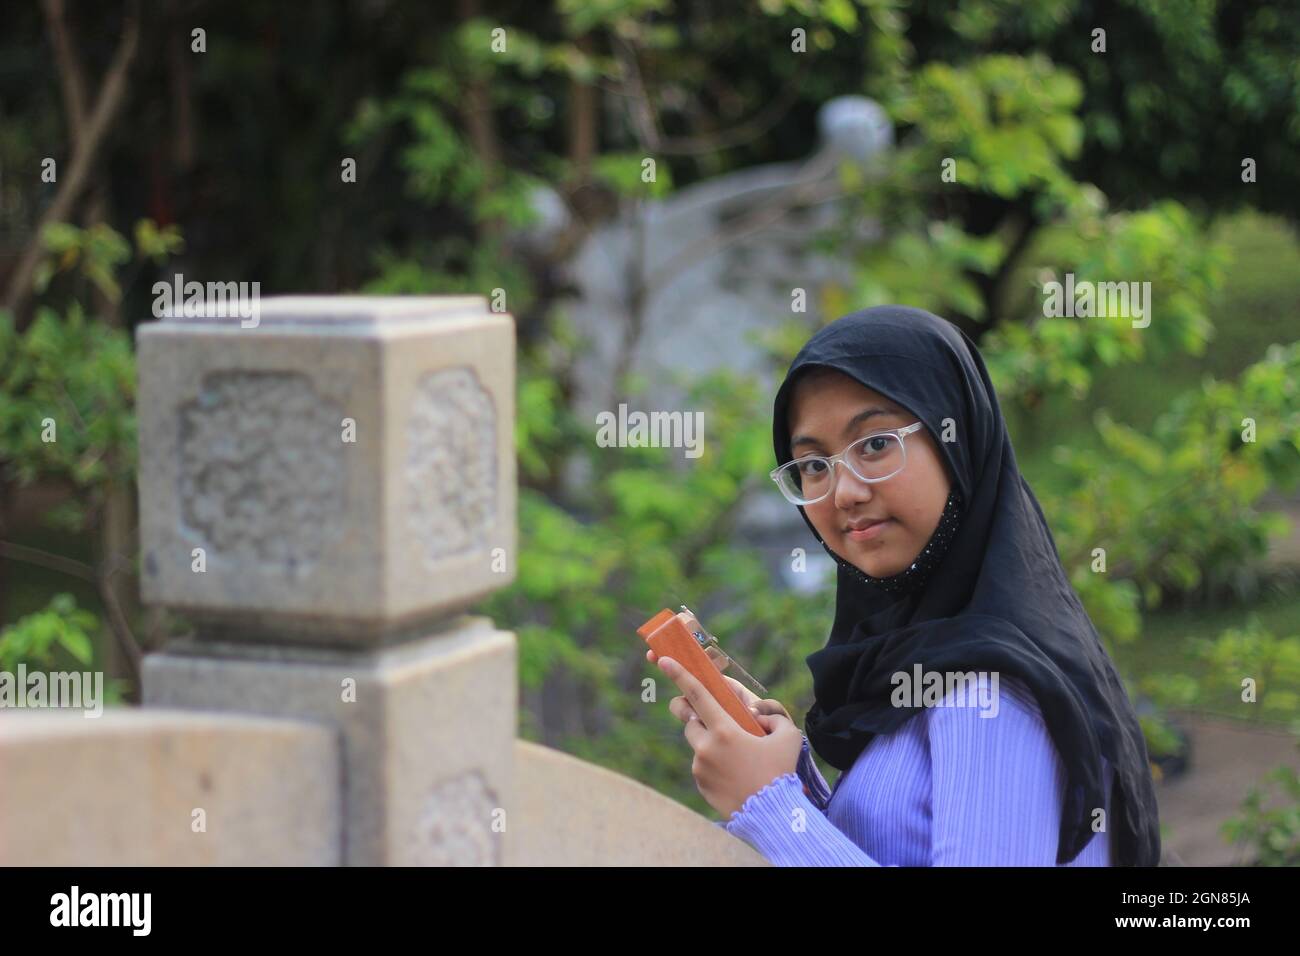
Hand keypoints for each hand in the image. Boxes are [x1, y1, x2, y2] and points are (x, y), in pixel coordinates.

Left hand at [653, 654, 803, 818]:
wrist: (772, 816)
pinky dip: (712, 762)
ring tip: (736, 754)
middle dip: (693, 711)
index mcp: (725, 731)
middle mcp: (706, 747)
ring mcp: (699, 767)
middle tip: (707, 713)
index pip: (697, 695)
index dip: (680, 675)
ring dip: (709, 740)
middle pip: (688, 719)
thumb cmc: (781, 773)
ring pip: (696, 743)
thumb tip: (757, 711)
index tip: (665, 660)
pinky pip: (701, 765)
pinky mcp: (699, 783)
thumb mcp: (788, 736)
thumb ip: (774, 714)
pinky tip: (734, 773)